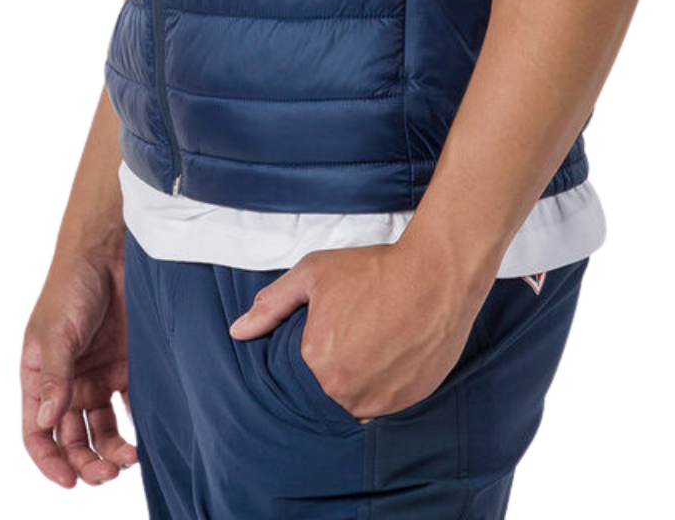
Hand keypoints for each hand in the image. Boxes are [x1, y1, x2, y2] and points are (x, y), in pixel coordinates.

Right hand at [21, 243, 139, 486]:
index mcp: (40, 377)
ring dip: (113, 450)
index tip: (69, 481)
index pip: (37, 433)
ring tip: (130, 458)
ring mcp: (99, 375)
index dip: (49, 461)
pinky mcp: (128, 365)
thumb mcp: (56, 331)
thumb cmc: (73, 284)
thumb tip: (46, 423)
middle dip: (87, 462)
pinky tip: (147, 434)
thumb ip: (54, 378)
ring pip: (103, 430)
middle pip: (73, 439)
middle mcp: (69, 382)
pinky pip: (131, 406)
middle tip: (107, 472)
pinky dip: (138, 425)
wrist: (112, 249)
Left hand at [228, 240, 483, 423]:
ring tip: (370, 348)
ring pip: (355, 404)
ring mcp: (379, 402)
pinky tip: (389, 355)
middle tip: (350, 341)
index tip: (322, 339)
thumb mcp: (314, 274)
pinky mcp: (408, 401)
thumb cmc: (374, 271)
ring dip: (357, 383)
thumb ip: (273, 305)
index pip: (296, 378)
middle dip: (332, 370)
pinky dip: (382, 386)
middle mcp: (345, 393)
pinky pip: (385, 404)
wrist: (436, 275)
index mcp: (317, 364)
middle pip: (325, 393)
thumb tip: (239, 331)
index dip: (307, 357)